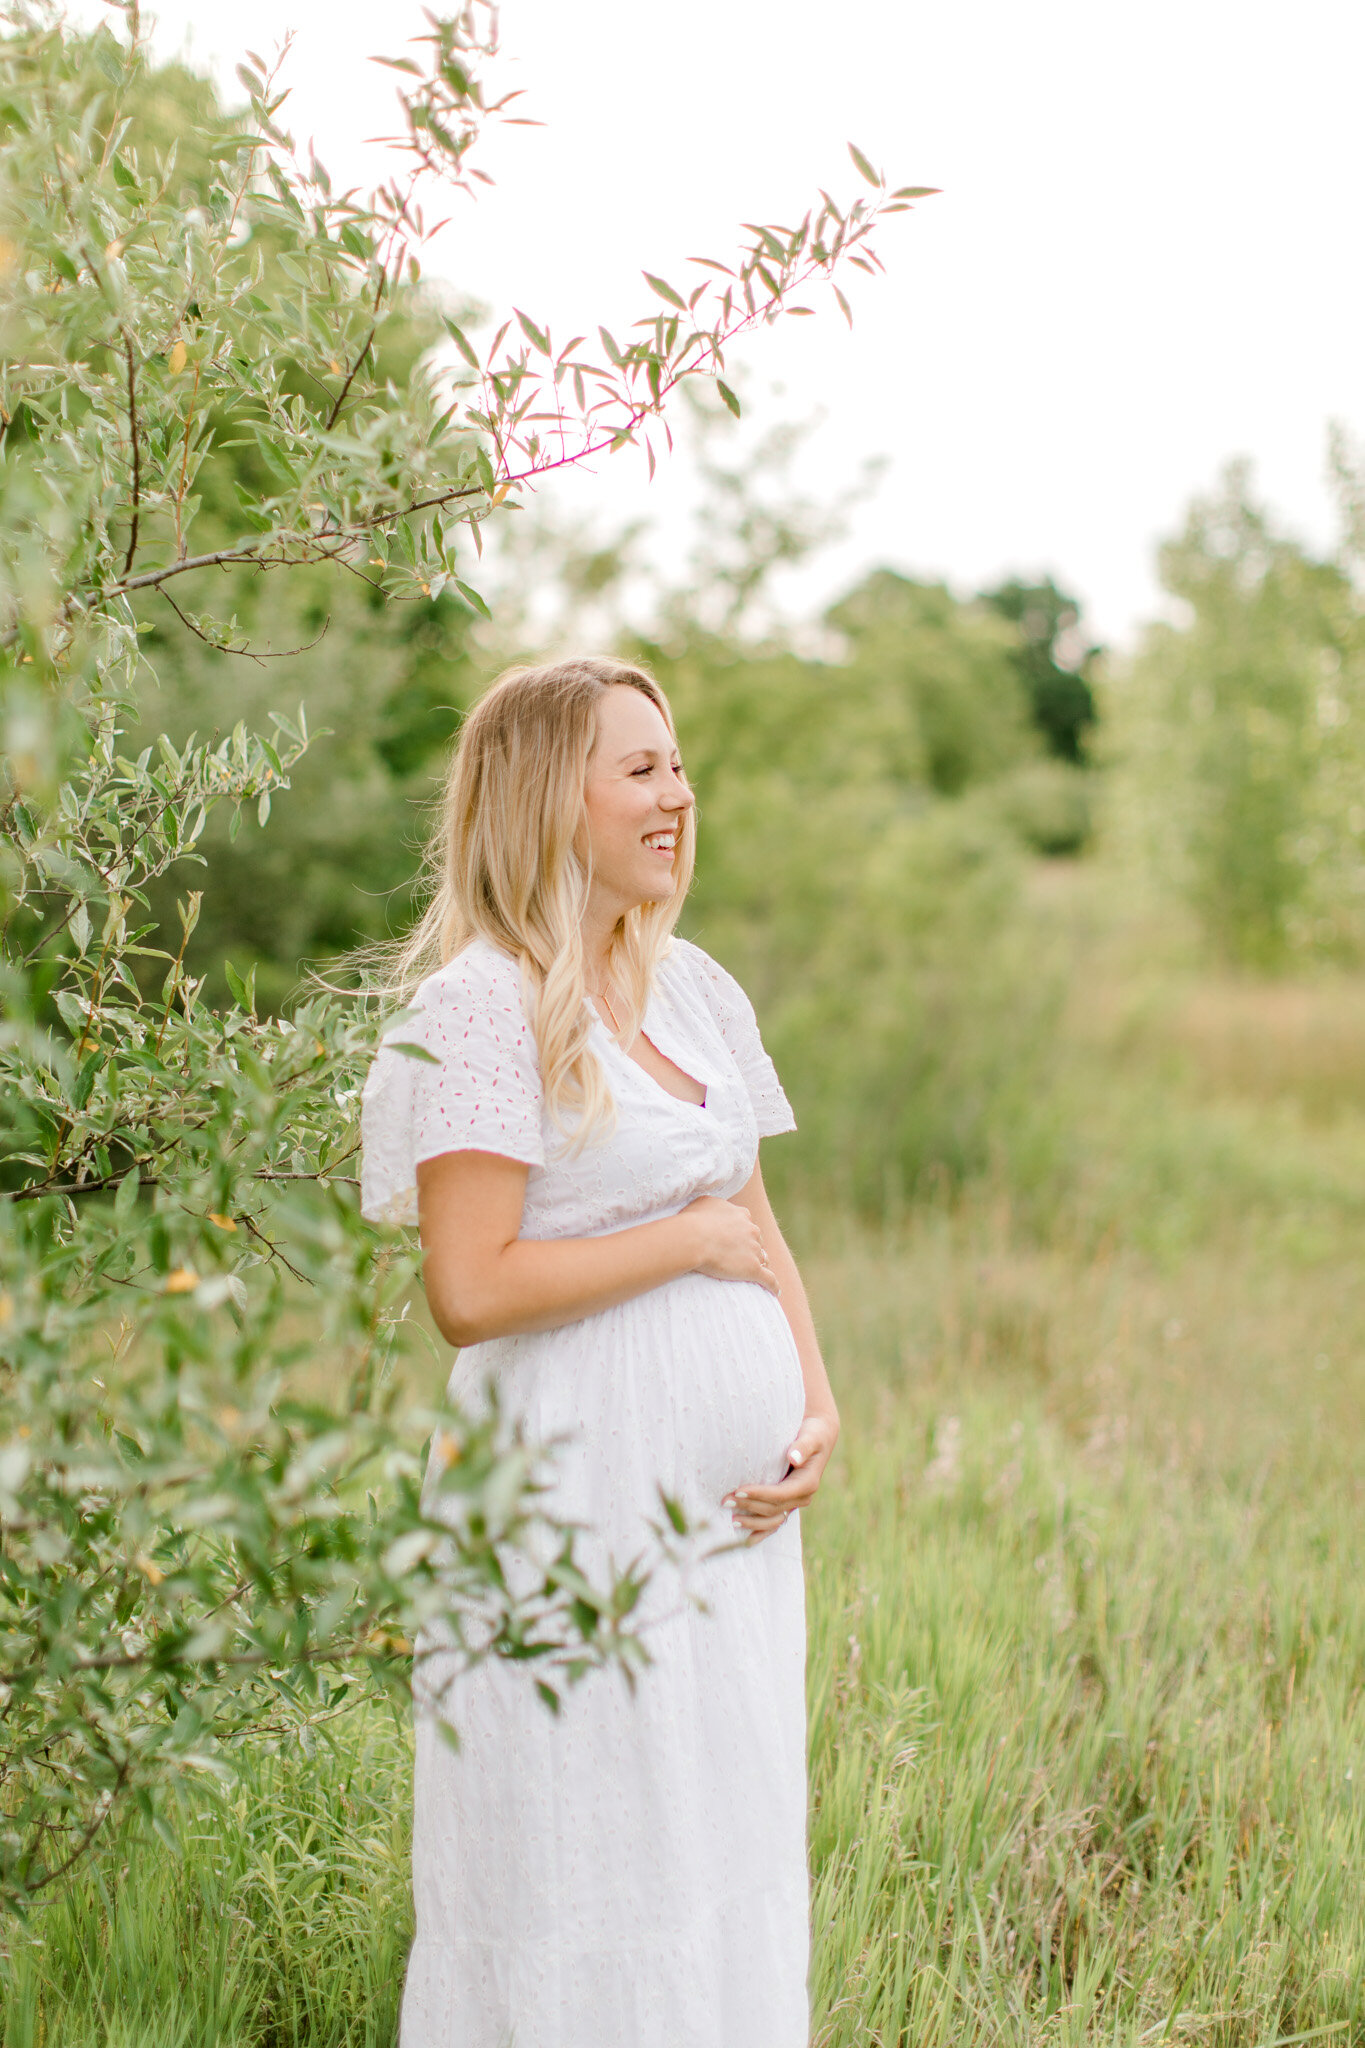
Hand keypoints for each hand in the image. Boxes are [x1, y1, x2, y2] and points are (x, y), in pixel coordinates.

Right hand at [681, 1196, 779, 1296]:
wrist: (693, 1239)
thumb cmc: (693, 1220)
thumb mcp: (704, 1202)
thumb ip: (716, 1205)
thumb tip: (715, 1209)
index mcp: (742, 1215)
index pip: (748, 1225)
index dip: (742, 1233)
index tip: (735, 1240)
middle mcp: (752, 1230)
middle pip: (757, 1241)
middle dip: (751, 1248)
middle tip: (740, 1258)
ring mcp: (754, 1250)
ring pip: (763, 1259)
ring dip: (760, 1265)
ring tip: (756, 1275)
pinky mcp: (753, 1269)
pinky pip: (769, 1279)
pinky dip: (773, 1286)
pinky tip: (775, 1292)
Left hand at [723, 1412, 838, 1542]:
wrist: (819, 1437)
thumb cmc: (813, 1434)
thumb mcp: (811, 1437)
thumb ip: (802, 1446)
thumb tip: (793, 1457)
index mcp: (807, 1483)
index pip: (780, 1494)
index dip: (759, 1494)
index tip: (739, 1490)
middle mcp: (802, 1497)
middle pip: (773, 1508)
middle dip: (749, 1506)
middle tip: (725, 1501)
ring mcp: (795, 1502)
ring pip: (773, 1520)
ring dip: (753, 1522)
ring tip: (732, 1519)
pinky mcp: (788, 1503)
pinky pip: (775, 1522)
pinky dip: (762, 1532)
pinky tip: (747, 1540)